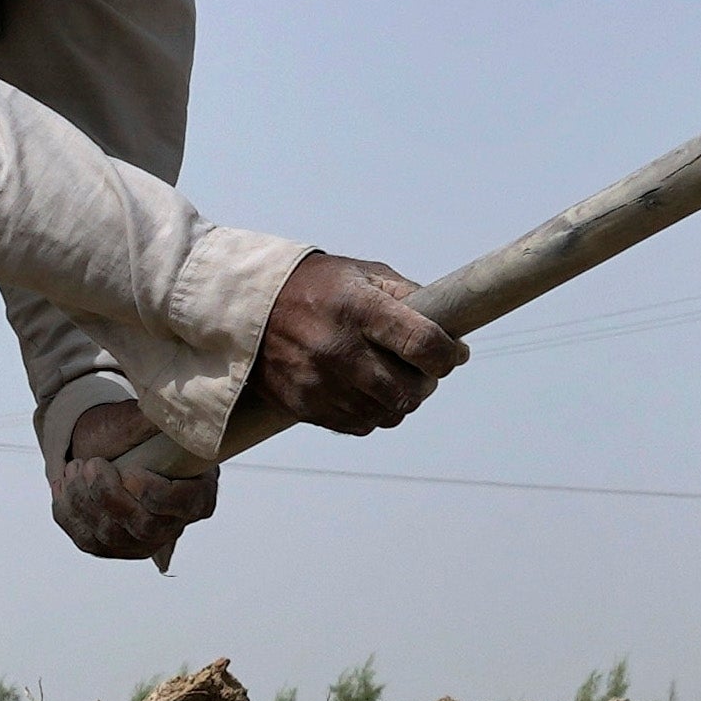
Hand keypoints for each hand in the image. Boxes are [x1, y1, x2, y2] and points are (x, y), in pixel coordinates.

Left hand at [49, 399, 217, 569]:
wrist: (97, 444)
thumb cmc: (126, 430)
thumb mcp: (142, 419)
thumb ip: (157, 417)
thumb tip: (166, 404)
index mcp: (198, 490)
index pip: (188, 505)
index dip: (157, 493)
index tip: (130, 471)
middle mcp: (173, 522)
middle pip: (146, 527)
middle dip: (110, 495)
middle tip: (91, 464)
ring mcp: (141, 540)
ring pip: (112, 536)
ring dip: (85, 500)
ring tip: (75, 467)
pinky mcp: (111, 547)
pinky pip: (87, 540)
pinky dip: (70, 511)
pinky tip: (65, 485)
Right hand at [247, 252, 462, 435]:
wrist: (248, 308)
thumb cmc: (317, 287)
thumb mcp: (363, 274)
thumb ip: (408, 297)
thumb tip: (452, 333)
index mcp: (359, 308)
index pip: (422, 344)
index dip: (447, 355)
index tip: (452, 353)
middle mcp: (339, 349)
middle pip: (408, 390)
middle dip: (426, 383)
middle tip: (421, 370)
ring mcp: (320, 382)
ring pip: (387, 414)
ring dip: (399, 401)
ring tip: (391, 379)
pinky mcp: (306, 406)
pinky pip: (360, 426)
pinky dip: (372, 413)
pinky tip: (364, 391)